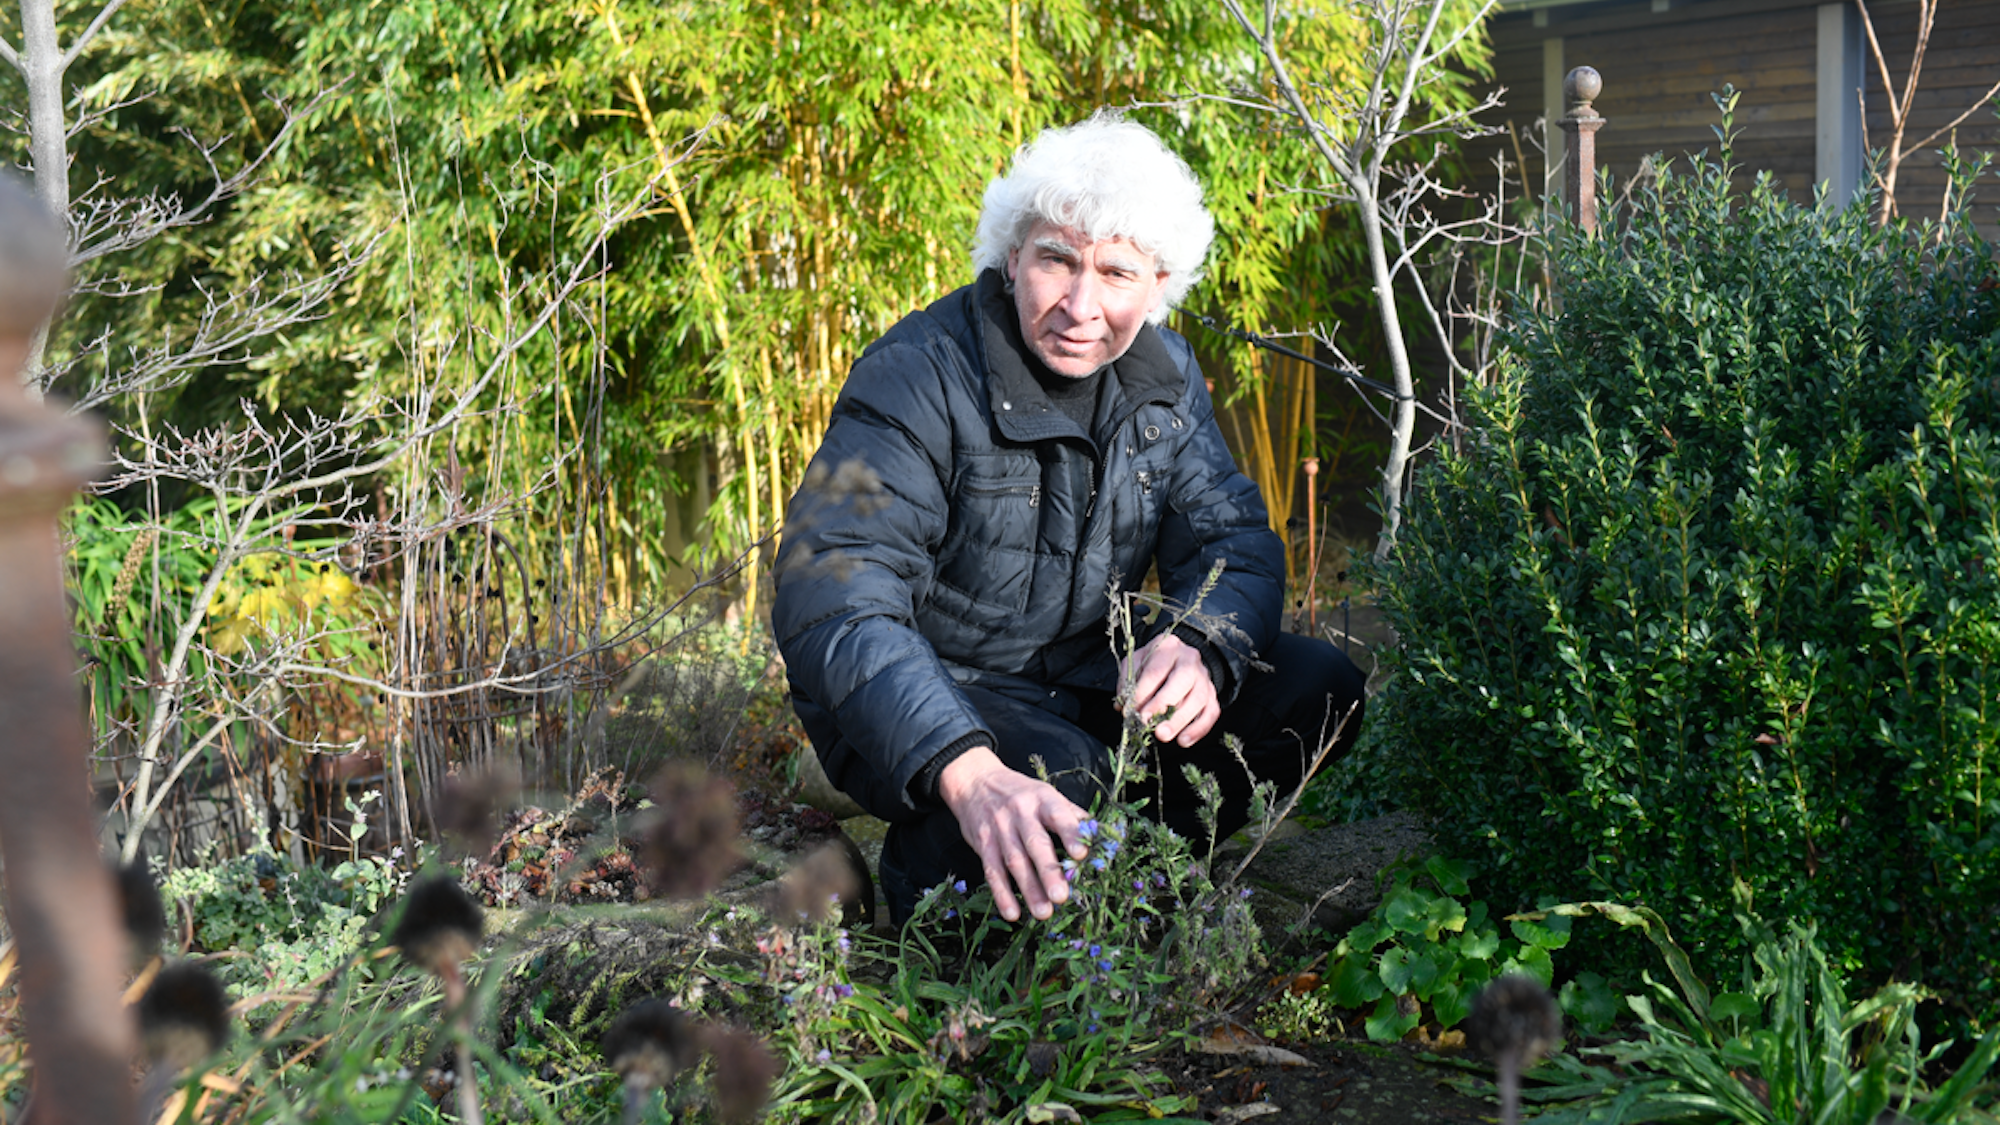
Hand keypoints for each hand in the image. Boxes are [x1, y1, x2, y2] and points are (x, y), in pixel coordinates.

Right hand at [938, 746, 1088, 921]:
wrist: (975, 781)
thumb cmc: (1020, 792)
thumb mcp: (1046, 794)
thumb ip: (1070, 815)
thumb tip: (1099, 836)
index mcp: (1043, 799)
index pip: (1058, 816)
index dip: (1070, 834)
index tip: (1082, 855)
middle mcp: (1020, 813)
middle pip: (1035, 844)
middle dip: (1048, 872)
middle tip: (1062, 897)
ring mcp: (1000, 829)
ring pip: (1014, 862)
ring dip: (1029, 889)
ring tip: (1044, 913)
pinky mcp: (983, 844)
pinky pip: (992, 871)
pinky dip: (1002, 894)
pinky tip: (1013, 914)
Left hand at [1119, 633, 1219, 746]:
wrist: (1179, 660)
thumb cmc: (1154, 663)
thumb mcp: (1136, 663)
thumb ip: (1127, 682)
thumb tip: (1123, 706)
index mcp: (1169, 647)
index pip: (1155, 670)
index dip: (1141, 693)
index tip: (1129, 711)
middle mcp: (1190, 660)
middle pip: (1181, 681)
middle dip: (1162, 704)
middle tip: (1146, 722)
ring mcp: (1204, 678)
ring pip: (1197, 699)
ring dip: (1179, 720)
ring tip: (1162, 735)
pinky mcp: (1212, 696)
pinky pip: (1211, 713)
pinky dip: (1198, 729)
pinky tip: (1183, 741)